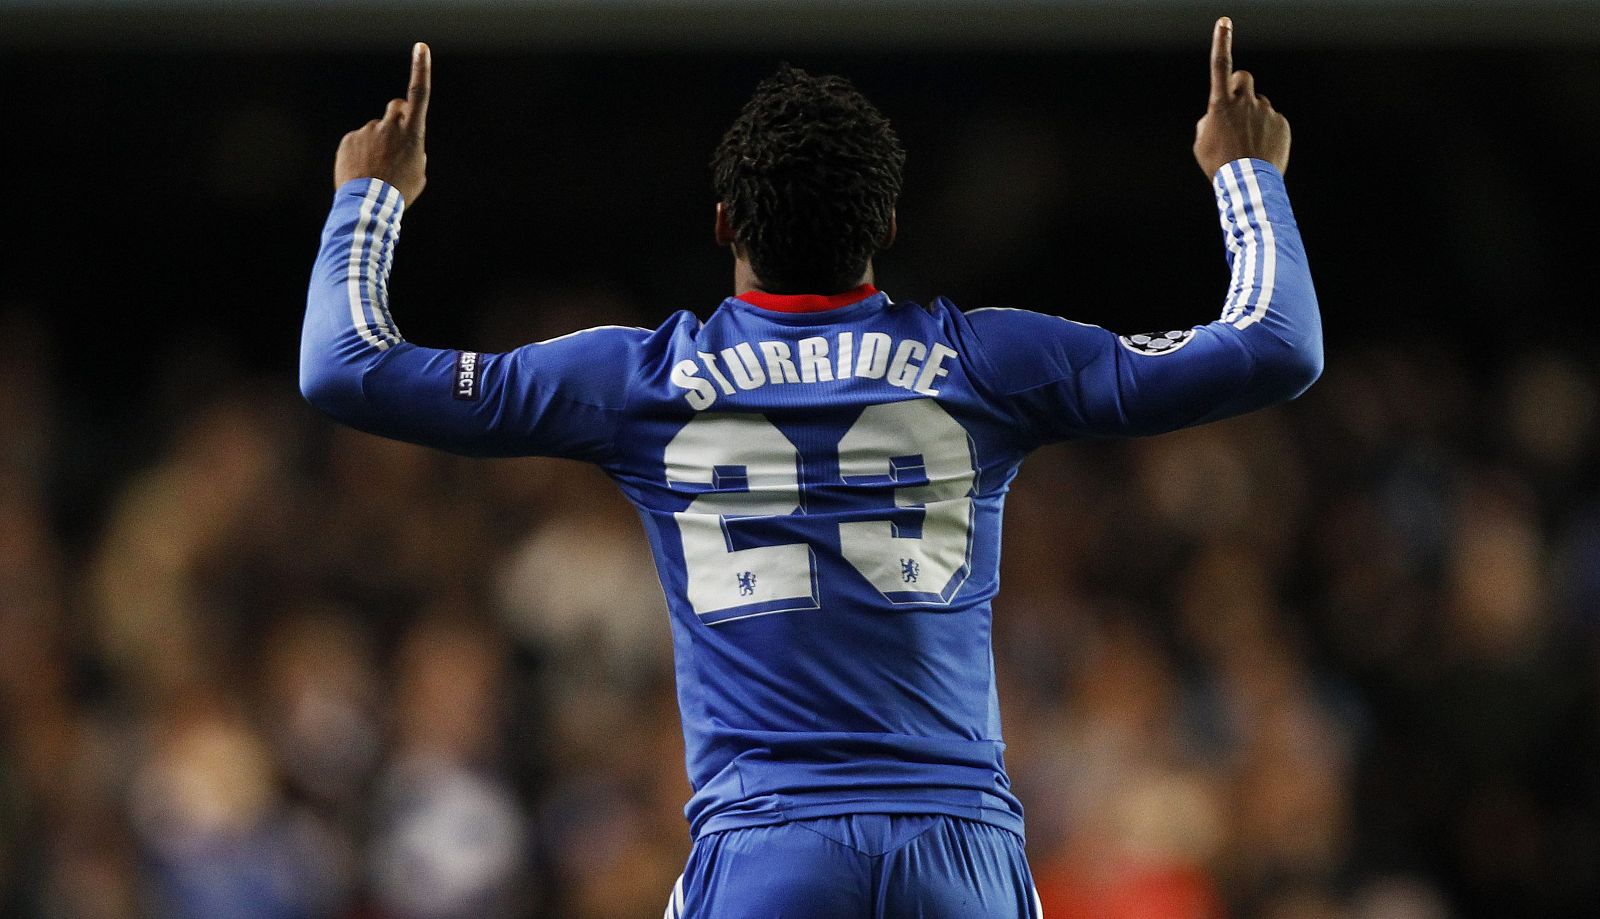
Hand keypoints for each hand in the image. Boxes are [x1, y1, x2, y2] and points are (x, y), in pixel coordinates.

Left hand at [334, 42, 430, 203]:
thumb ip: (413, 150)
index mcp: (413, 133)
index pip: (419, 94)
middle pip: (396, 107)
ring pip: (375, 131)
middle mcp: (390, 126)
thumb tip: (403, 143)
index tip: (420, 48)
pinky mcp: (349, 139)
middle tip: (396, 140)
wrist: (370, 204)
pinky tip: (362, 171)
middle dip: (398, 117)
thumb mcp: (418, 171)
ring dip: (377, 144)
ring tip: (376, 170)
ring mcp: (368, 131)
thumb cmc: (400, 191)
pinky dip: (360, 153)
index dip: (421, 69)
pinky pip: (357, 141)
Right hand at [1193, 18, 1289, 177]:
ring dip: (1253, 117)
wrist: (1248, 183)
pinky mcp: (1281, 123)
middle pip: (1244, 79)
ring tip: (1248, 144)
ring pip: (1258, 105)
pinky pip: (1272, 120)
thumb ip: (1209, 121)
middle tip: (1236, 108)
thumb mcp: (1201, 142)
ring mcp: (1265, 111)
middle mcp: (1245, 102)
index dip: (1222, 43)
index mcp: (1220, 104)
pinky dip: (1266, 132)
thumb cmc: (1219, 164)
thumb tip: (1219, 115)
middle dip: (1240, 88)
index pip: (1220, 66)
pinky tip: (1260, 149)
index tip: (1224, 23)